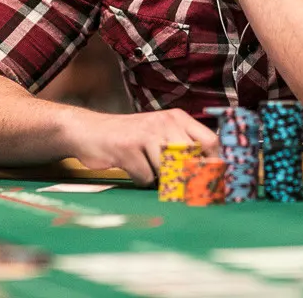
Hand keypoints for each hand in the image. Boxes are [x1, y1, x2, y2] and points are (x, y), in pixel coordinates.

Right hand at [66, 108, 218, 186]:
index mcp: (177, 118)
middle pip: (191, 159)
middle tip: (176, 184)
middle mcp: (165, 122)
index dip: (213, 164)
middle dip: (186, 177)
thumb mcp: (160, 135)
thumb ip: (183, 149)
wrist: (89, 130)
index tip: (211, 182)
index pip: (210, 141)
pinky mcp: (128, 147)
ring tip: (146, 167)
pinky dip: (140, 179)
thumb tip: (210, 174)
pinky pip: (146, 177)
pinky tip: (131, 166)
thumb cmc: (130, 138)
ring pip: (169, 170)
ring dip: (159, 178)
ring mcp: (146, 133)